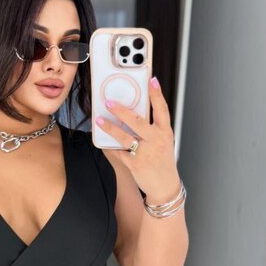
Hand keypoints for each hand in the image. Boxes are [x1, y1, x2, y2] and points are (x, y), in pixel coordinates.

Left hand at [95, 76, 180, 203]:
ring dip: (110, 128)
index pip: (162, 110)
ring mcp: (145, 153)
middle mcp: (156, 141)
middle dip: (122, 111)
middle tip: (109, 102)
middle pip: (138, 122)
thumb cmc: (163, 161)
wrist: (165, 186)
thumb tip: (132, 113)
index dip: (157, 94)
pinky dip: (110, 146)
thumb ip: (152, 129)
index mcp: (165, 133)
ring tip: (99, 120)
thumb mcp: (164, 142)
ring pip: (125, 137)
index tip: (151, 80)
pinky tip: (102, 140)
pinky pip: (118, 152)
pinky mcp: (135, 165)